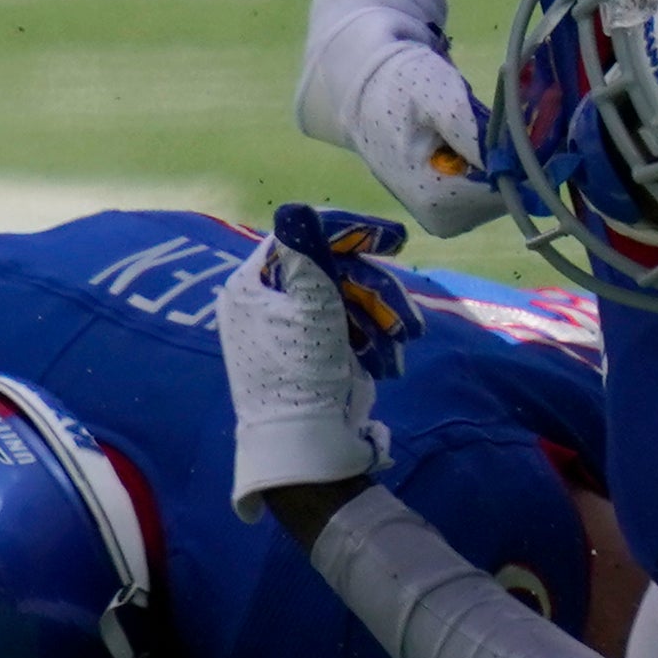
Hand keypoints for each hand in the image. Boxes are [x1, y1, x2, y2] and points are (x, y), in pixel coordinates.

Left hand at [221, 204, 413, 510]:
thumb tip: (295, 208)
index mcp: (251, 286)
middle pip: (326, 273)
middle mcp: (261, 304)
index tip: (392, 239)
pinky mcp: (305, 357)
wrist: (305, 449)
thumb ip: (308, 254)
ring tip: (402, 344)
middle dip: (373, 292)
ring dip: (378, 320)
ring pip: (341, 304)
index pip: (298, 238)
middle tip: (406, 316)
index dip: (346, 232)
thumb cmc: (303, 373)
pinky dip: (368, 342)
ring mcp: (283, 333)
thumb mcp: (312, 307)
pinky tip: (386, 362)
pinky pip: (341, 332)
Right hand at [296, 0, 505, 234]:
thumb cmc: (399, 85)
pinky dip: (497, 161)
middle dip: (519, 153)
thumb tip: (514, 156)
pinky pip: (492, 187)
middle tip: (518, 113)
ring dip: (510, 156)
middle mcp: (444, 220)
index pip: (508, 186)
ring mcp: (447, 217)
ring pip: (504, 189)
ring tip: (492, 121)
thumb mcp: (436, 94)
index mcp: (437, 201)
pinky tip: (482, 136)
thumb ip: (471, 128)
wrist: (364, 88)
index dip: (526, 152)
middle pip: (509, 191)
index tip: (535, 118)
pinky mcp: (450, 207)